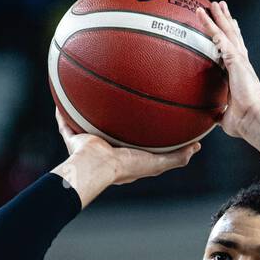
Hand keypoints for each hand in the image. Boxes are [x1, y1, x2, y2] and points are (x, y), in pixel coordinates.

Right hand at [52, 107, 200, 204]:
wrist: (98, 165)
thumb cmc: (127, 166)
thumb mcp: (157, 163)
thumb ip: (177, 157)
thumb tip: (196, 147)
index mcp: (123, 156)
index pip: (132, 143)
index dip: (137, 132)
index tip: (145, 118)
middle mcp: (105, 149)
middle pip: (110, 131)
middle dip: (113, 119)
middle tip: (120, 102)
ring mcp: (88, 143)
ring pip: (87, 125)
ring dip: (88, 112)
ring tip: (92, 94)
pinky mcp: (73, 137)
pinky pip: (65, 122)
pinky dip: (62, 112)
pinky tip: (64, 94)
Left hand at [195, 0, 259, 139]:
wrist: (254, 119)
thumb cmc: (245, 122)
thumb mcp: (227, 117)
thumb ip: (220, 113)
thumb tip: (214, 118)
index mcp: (240, 74)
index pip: (234, 52)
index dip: (230, 39)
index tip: (228, 28)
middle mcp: (242, 64)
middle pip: (232, 36)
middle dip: (226, 20)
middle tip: (220, 6)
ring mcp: (240, 61)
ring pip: (227, 33)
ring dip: (219, 17)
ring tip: (213, 3)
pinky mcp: (236, 61)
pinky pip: (220, 39)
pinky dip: (211, 27)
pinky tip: (203, 16)